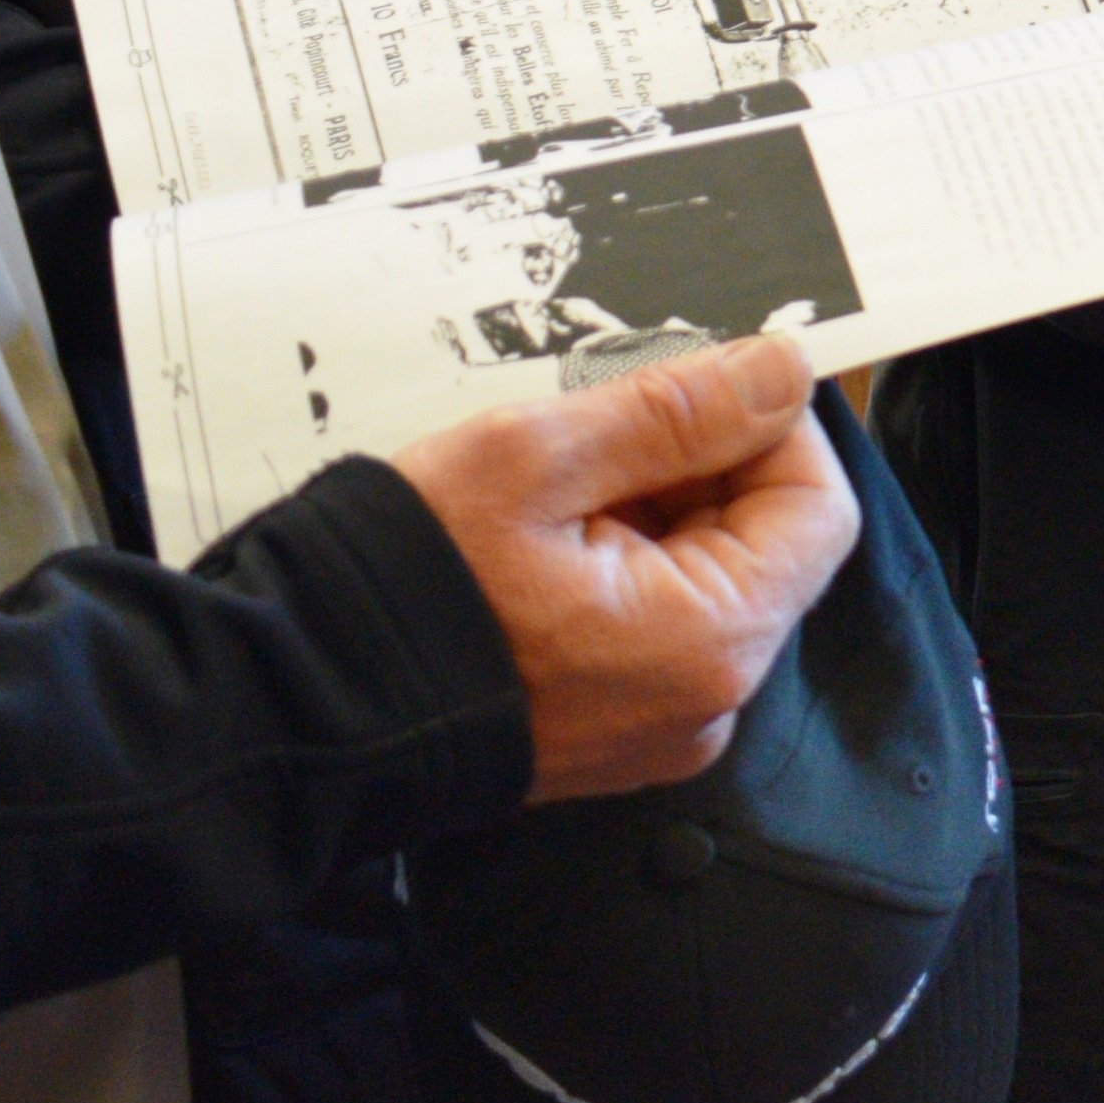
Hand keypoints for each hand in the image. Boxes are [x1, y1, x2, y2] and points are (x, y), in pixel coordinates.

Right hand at [389, 337, 862, 803]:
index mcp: (710, 643)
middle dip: (694, 466)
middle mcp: (704, 703)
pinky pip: (653, 625)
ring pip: (703, 577)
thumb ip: (677, 410)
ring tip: (547, 489)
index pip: (817, 508)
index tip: (695, 383)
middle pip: (762, 543)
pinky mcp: (608, 732)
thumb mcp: (536, 459)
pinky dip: (615, 564)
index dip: (770, 428)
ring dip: (647, 509)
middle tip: (593, 430)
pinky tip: (534, 541)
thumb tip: (779, 370)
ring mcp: (657, 727)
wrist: (286, 711)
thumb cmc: (398, 589)